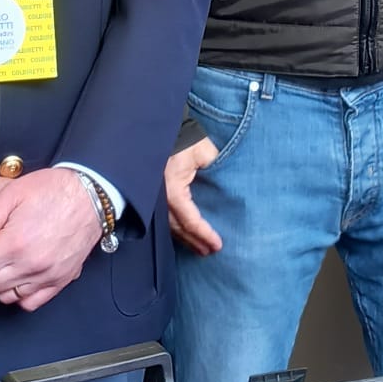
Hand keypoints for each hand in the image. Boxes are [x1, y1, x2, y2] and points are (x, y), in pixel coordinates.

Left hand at [0, 167, 100, 310]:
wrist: (90, 196)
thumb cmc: (52, 191)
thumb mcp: (11, 194)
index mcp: (14, 242)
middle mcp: (30, 265)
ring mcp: (46, 276)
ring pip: (4, 297)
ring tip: (2, 261)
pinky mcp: (59, 281)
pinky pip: (29, 303)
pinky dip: (19, 293)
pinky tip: (18, 274)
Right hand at [166, 137, 222, 255]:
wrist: (163, 129)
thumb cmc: (186, 139)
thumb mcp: (204, 152)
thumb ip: (214, 170)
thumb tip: (227, 188)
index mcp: (172, 188)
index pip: (190, 219)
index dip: (204, 234)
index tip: (218, 245)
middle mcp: (161, 197)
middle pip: (179, 228)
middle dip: (195, 241)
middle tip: (211, 252)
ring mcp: (155, 197)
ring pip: (171, 226)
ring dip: (186, 239)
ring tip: (201, 250)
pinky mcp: (155, 195)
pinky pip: (166, 217)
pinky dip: (177, 229)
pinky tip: (186, 237)